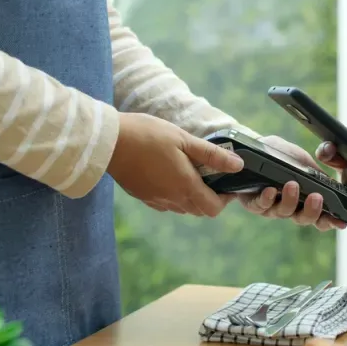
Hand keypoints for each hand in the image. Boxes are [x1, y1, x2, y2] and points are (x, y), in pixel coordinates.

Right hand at [107, 113, 243, 216]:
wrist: (108, 142)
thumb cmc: (147, 135)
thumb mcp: (184, 140)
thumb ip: (212, 155)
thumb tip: (238, 165)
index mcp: (185, 186)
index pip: (214, 208)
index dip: (225, 199)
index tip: (227, 184)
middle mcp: (171, 199)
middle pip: (199, 210)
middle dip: (210, 197)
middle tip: (210, 175)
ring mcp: (155, 200)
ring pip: (182, 208)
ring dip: (191, 196)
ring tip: (190, 172)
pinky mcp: (142, 197)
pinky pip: (165, 204)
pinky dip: (174, 195)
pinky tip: (169, 175)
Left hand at [235, 135, 346, 231]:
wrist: (258, 145)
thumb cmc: (284, 156)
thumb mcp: (304, 162)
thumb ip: (317, 176)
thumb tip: (334, 188)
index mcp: (305, 200)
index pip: (320, 217)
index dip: (330, 222)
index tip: (341, 222)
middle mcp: (290, 207)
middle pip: (303, 219)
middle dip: (312, 212)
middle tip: (317, 198)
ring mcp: (272, 207)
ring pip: (283, 213)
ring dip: (290, 201)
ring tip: (292, 185)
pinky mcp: (254, 203)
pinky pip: (261, 206)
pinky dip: (267, 199)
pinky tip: (271, 190)